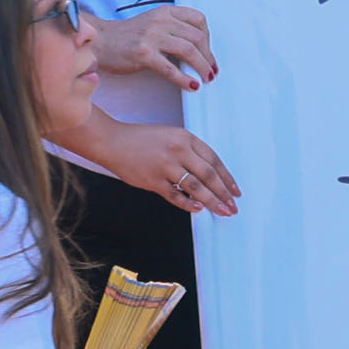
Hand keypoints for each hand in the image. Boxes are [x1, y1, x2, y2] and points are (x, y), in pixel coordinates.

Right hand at [84, 119, 239, 216]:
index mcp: (185, 138)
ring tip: (222, 211)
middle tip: (233, 207)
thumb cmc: (142, 139)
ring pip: (195, 186)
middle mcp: (178, 150)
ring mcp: (165, 165)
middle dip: (224, 193)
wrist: (112, 141)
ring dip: (212, 201)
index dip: (227, 177)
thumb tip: (208, 176)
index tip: (236, 191)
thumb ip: (189, 152)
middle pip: (208, 175)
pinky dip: (187, 203)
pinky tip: (198, 209)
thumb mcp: (171, 136)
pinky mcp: (152, 180)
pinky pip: (174, 195)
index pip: (214, 160)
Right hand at [100, 3, 217, 94]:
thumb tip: (199, 48)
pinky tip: (192, 85)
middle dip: (209, 56)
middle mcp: (160, 21)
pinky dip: (184, 79)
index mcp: (165, 12)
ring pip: (188, 51)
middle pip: (197, 37)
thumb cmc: (128, 36)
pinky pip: (170, 68)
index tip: (209, 52)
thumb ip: (174, 29)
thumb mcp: (153, 23)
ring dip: (202, 67)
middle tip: (212, 70)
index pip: (198, 20)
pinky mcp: (143, 54)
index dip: (209, 38)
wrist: (100, 42)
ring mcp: (151, 37)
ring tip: (206, 78)